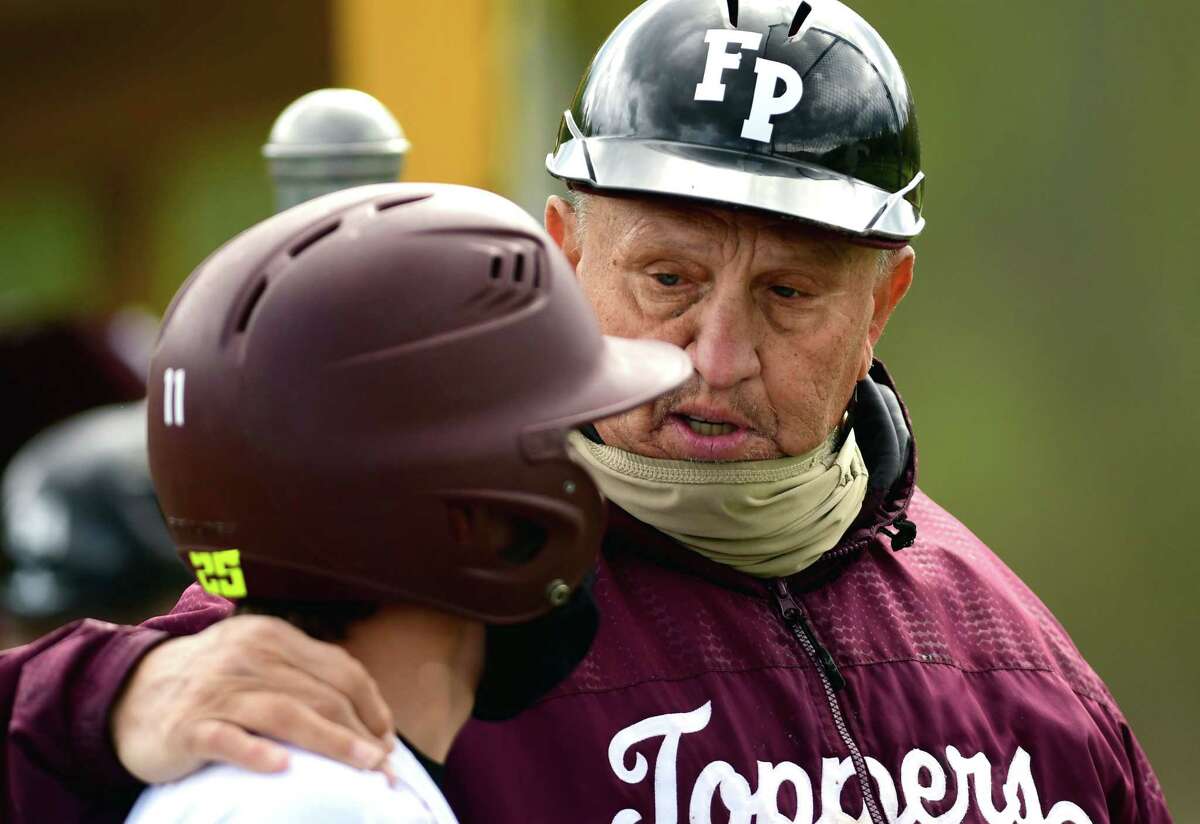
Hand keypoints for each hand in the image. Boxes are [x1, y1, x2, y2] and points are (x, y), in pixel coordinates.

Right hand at [111, 615, 394, 782]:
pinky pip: (230, 739)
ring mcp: (218, 691)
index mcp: (274, 637)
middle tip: (385, 766)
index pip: (340, 669)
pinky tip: (283, 768)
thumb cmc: (209, 684)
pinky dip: (258, 753)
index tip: (388, 738)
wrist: (127, 693)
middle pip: (321, 694)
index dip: (372, 705)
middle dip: (361, 732)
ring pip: (288, 714)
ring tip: (364, 767)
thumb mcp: (256, 661)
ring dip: (332, 743)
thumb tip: (364, 713)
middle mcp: (250, 657)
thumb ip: (302, 674)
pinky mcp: (189, 726)